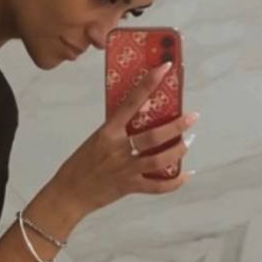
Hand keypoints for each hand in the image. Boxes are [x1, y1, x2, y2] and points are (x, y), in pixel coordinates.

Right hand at [47, 63, 196, 218]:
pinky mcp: (129, 186)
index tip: (165, 68)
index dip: (149, 83)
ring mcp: (125, 169)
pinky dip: (174, 182)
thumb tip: (142, 115)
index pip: (131, 101)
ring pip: (159, 159)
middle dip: (177, 125)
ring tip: (188, 142)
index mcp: (108, 132)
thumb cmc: (81, 164)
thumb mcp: (96, 140)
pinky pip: (157, 186)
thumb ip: (117, 130)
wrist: (68, 193)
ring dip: (178, 150)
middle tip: (192, 117)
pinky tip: (184, 175)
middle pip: (153, 136)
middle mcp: (118, 148)